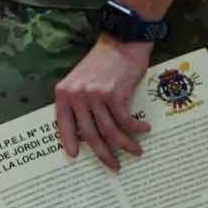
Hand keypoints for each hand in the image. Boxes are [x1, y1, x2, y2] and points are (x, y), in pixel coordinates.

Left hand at [52, 35, 154, 171]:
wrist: (122, 42)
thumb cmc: (103, 63)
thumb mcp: (81, 80)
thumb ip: (79, 102)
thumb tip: (87, 130)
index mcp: (64, 93)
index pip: (63, 123)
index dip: (68, 140)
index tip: (74, 156)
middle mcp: (77, 95)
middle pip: (89, 133)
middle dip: (102, 152)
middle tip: (113, 165)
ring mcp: (95, 95)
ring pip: (109, 130)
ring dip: (124, 144)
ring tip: (135, 152)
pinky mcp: (114, 94)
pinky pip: (124, 120)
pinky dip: (135, 128)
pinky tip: (144, 130)